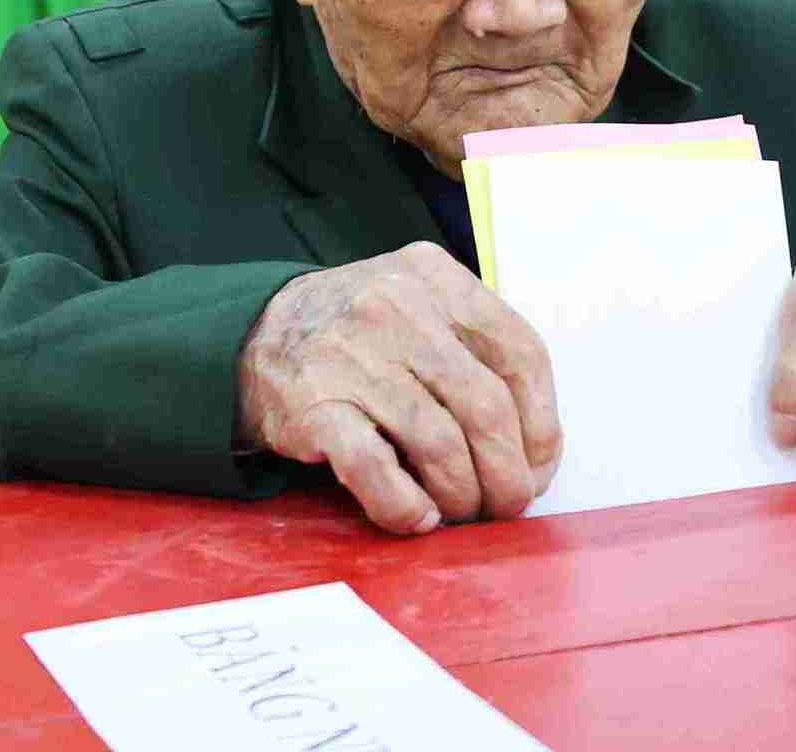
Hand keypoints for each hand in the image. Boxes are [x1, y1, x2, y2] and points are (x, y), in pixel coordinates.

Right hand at [236, 242, 563, 535]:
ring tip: (460, 512)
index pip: (521, 354)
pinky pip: (375, 469)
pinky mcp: (314, 406)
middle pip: (486, 407)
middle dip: (508, 474)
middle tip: (506, 504)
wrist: (253, 333)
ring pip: (439, 443)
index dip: (542, 424)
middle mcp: (397, 308)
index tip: (539, 466)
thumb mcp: (420, 303)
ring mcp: (353, 356)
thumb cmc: (359, 333)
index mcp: (436, 278)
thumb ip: (476, 350)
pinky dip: (405, 506)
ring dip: (461, 495)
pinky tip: (416, 518)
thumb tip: (534, 449)